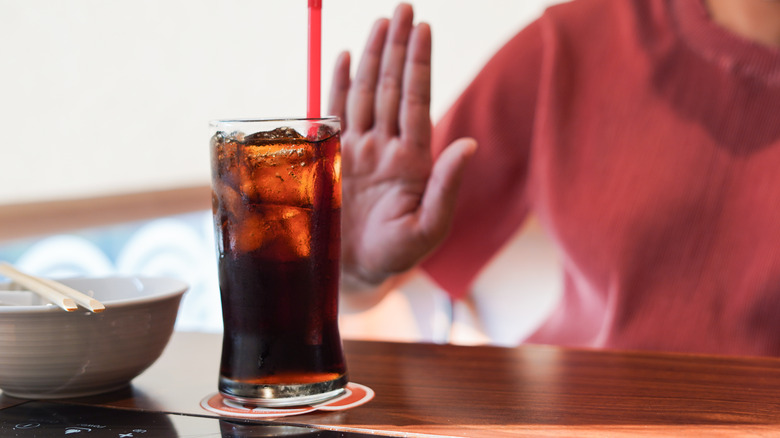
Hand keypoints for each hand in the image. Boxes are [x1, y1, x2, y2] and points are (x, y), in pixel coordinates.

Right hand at [329, 3, 476, 289]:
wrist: (356, 273)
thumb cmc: (397, 255)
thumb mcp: (428, 227)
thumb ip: (447, 187)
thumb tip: (470, 144)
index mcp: (412, 160)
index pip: (415, 101)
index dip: (418, 65)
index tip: (423, 29)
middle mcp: (386, 147)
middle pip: (391, 87)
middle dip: (397, 48)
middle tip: (403, 8)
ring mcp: (359, 150)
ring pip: (365, 93)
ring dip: (371, 57)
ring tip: (380, 22)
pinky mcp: (332, 159)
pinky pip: (333, 114)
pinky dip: (336, 85)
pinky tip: (342, 57)